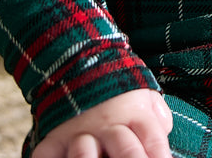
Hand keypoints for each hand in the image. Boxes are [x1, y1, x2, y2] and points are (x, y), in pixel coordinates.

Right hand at [32, 89, 172, 157]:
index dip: (160, 155)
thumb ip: (158, 116)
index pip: (153, 139)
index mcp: (133, 113)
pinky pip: (45, 155)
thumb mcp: (143, 95)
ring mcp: (79, 133)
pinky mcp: (53, 139)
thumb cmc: (117, 90)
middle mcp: (108, 124)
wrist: (80, 62)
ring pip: (85, 154)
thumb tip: (165, 130)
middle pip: (127, 150)